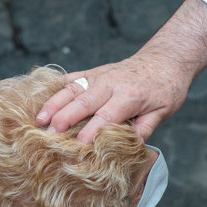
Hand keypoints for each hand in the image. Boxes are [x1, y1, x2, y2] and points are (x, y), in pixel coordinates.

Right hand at [36, 0, 206, 141]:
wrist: (166, 58)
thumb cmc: (167, 88)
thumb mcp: (164, 111)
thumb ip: (146, 128)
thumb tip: (131, 147)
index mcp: (131, 96)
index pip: (107, 116)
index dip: (91, 130)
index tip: (78, 145)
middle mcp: (112, 84)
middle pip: (84, 102)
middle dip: (64, 118)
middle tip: (48, 134)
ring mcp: (101, 76)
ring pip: (73, 89)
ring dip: (54, 104)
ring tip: (39, 119)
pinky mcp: (95, 72)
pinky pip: (73, 78)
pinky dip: (57, 88)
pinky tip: (41, 99)